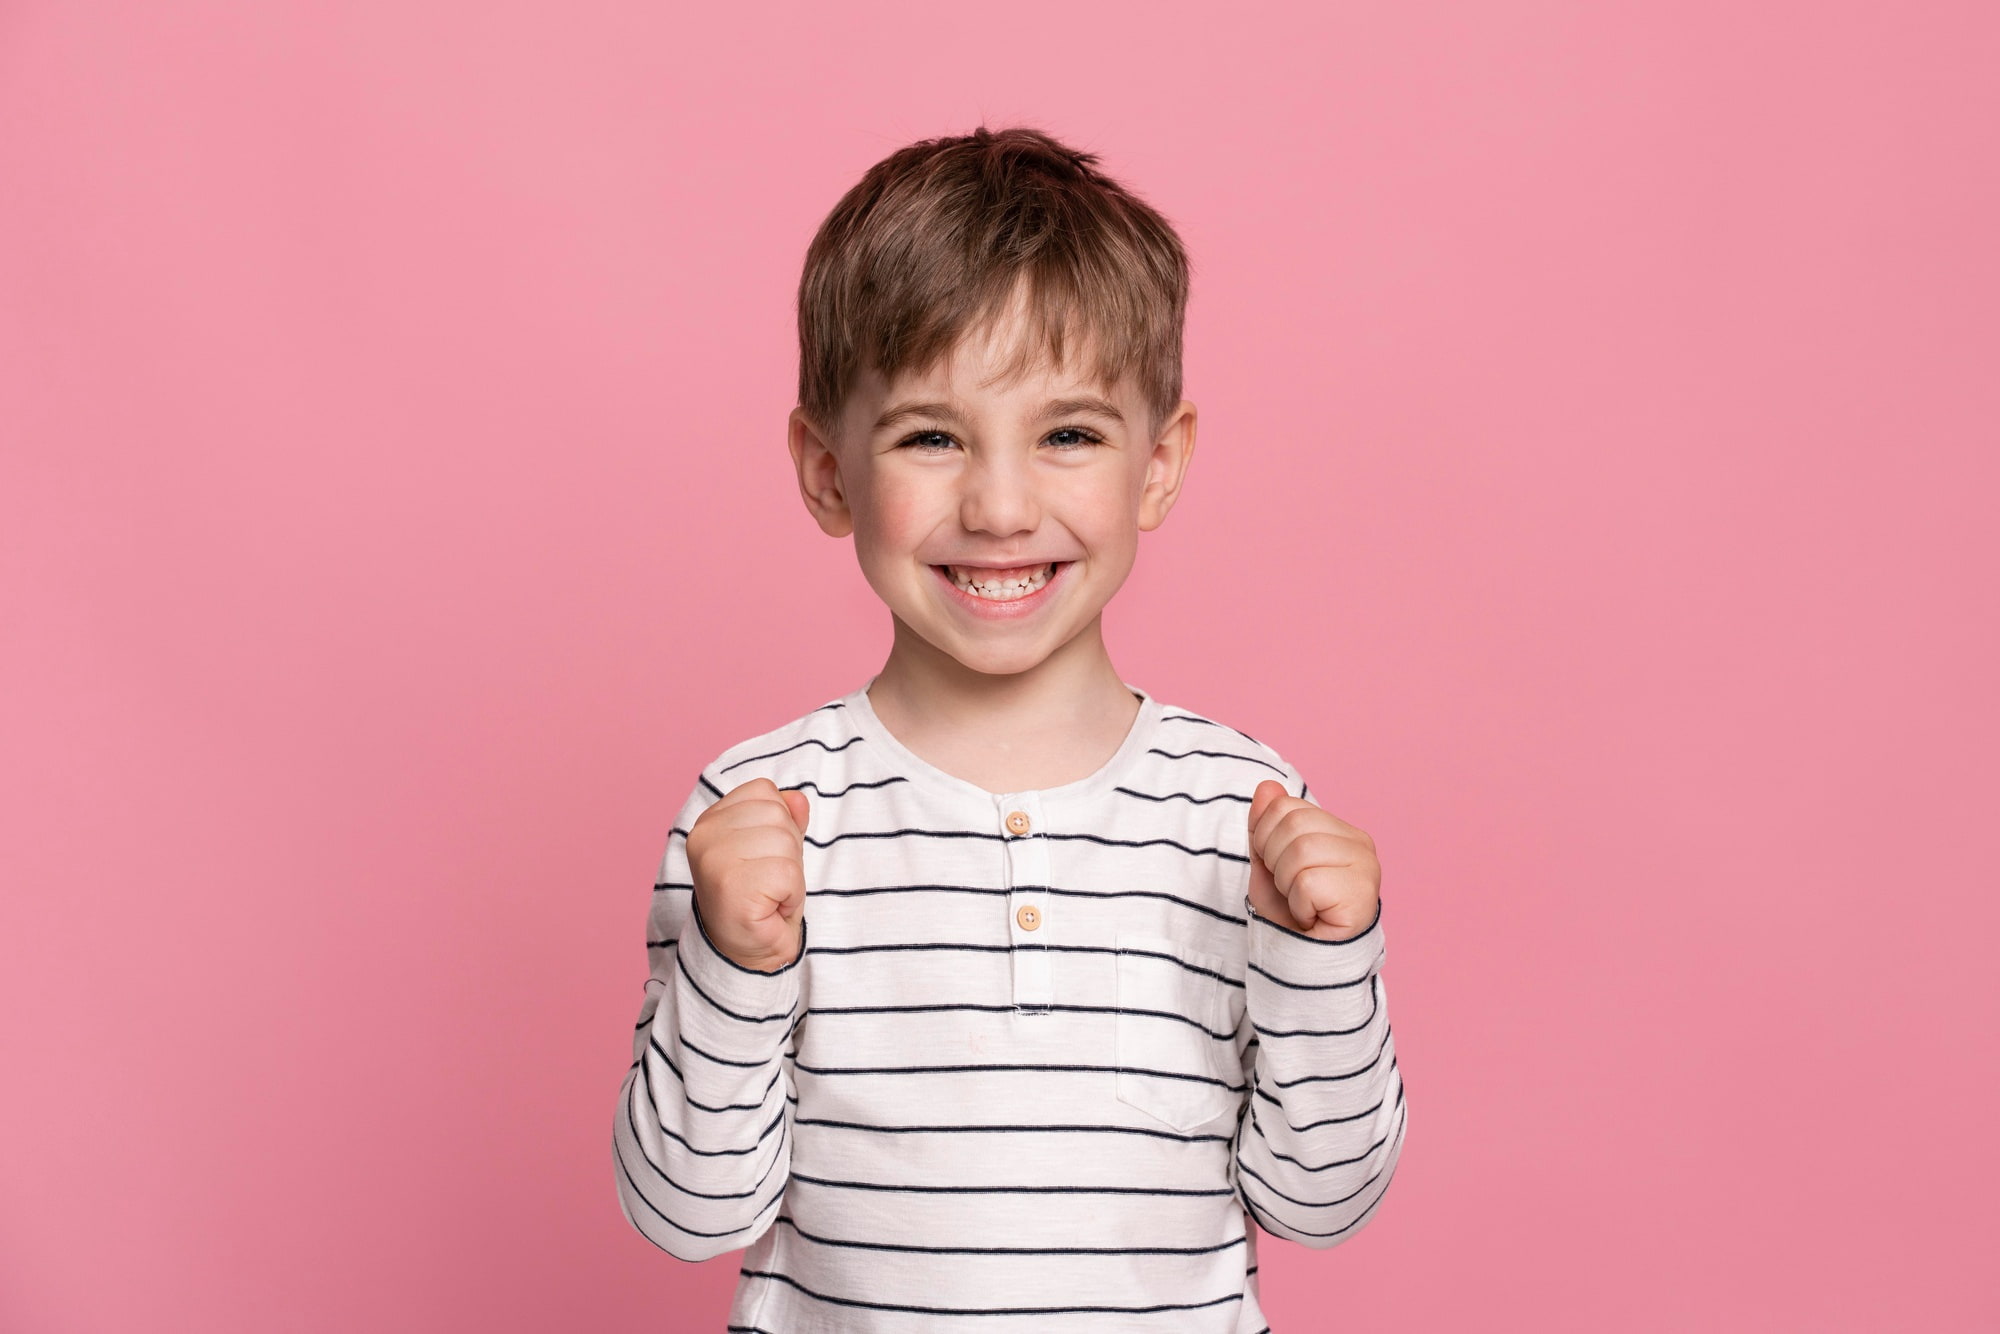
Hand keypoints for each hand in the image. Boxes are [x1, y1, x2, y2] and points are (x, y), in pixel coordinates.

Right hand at [686, 778, 810, 971]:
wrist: (746, 957)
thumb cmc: (759, 901)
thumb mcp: (774, 850)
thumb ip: (785, 820)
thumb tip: (798, 799)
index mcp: (710, 820)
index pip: (764, 792)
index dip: (778, 824)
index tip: (761, 858)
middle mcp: (704, 835)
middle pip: (778, 815)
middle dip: (788, 851)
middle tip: (768, 883)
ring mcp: (714, 860)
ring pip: (786, 843)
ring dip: (791, 875)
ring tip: (770, 895)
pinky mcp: (731, 886)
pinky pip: (789, 873)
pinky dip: (791, 895)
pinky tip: (771, 908)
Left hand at [1245, 779, 1380, 940]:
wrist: (1305, 962)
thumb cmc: (1290, 915)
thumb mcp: (1267, 863)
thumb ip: (1266, 825)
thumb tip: (1266, 787)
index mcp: (1339, 830)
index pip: (1285, 806)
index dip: (1265, 838)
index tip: (1277, 869)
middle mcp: (1360, 843)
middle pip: (1292, 825)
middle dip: (1274, 862)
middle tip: (1291, 890)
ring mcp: (1367, 868)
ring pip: (1300, 852)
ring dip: (1286, 885)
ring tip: (1303, 904)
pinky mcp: (1363, 896)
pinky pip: (1308, 882)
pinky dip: (1299, 904)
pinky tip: (1314, 918)